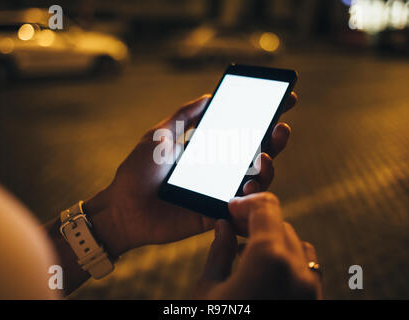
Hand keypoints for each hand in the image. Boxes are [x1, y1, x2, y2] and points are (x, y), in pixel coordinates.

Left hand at [84, 93, 296, 257]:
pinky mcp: (216, 213)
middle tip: (280, 128)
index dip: (266, 116)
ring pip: (258, 180)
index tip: (285, 99)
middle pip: (259, 153)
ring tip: (263, 159)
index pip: (244, 132)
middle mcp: (220, 169)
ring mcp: (220, 191)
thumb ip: (185, 116)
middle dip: (276, 139)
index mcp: (210, 149)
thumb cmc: (139, 170)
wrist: (123, 207)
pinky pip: (242, 208)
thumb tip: (209, 94)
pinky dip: (250, 198)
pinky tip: (248, 187)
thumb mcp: (160, 134)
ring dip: (269, 168)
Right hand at [195, 192, 321, 298]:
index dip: (246, 202)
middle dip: (257, 222)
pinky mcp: (316, 299)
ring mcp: (311, 287)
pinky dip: (286, 260)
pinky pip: (305, 267)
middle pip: (280, 224)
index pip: (266, 207)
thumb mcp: (209, 289)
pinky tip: (264, 273)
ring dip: (272, 240)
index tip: (231, 208)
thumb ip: (219, 251)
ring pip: (294, 244)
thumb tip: (223, 226)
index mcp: (268, 258)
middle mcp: (298, 268)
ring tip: (246, 255)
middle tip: (233, 230)